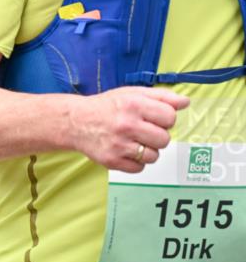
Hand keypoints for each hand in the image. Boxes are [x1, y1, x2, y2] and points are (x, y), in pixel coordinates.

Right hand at [68, 87, 189, 172]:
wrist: (75, 122)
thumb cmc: (106, 107)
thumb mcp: (132, 93)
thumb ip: (161, 96)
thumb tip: (185, 103)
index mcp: (134, 105)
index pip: (170, 117)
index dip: (165, 119)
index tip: (155, 119)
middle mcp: (127, 125)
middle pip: (164, 139)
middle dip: (158, 136)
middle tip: (144, 131)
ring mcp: (119, 145)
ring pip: (153, 156)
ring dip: (148, 151)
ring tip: (135, 142)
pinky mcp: (112, 161)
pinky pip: (139, 168)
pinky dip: (136, 162)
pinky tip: (126, 151)